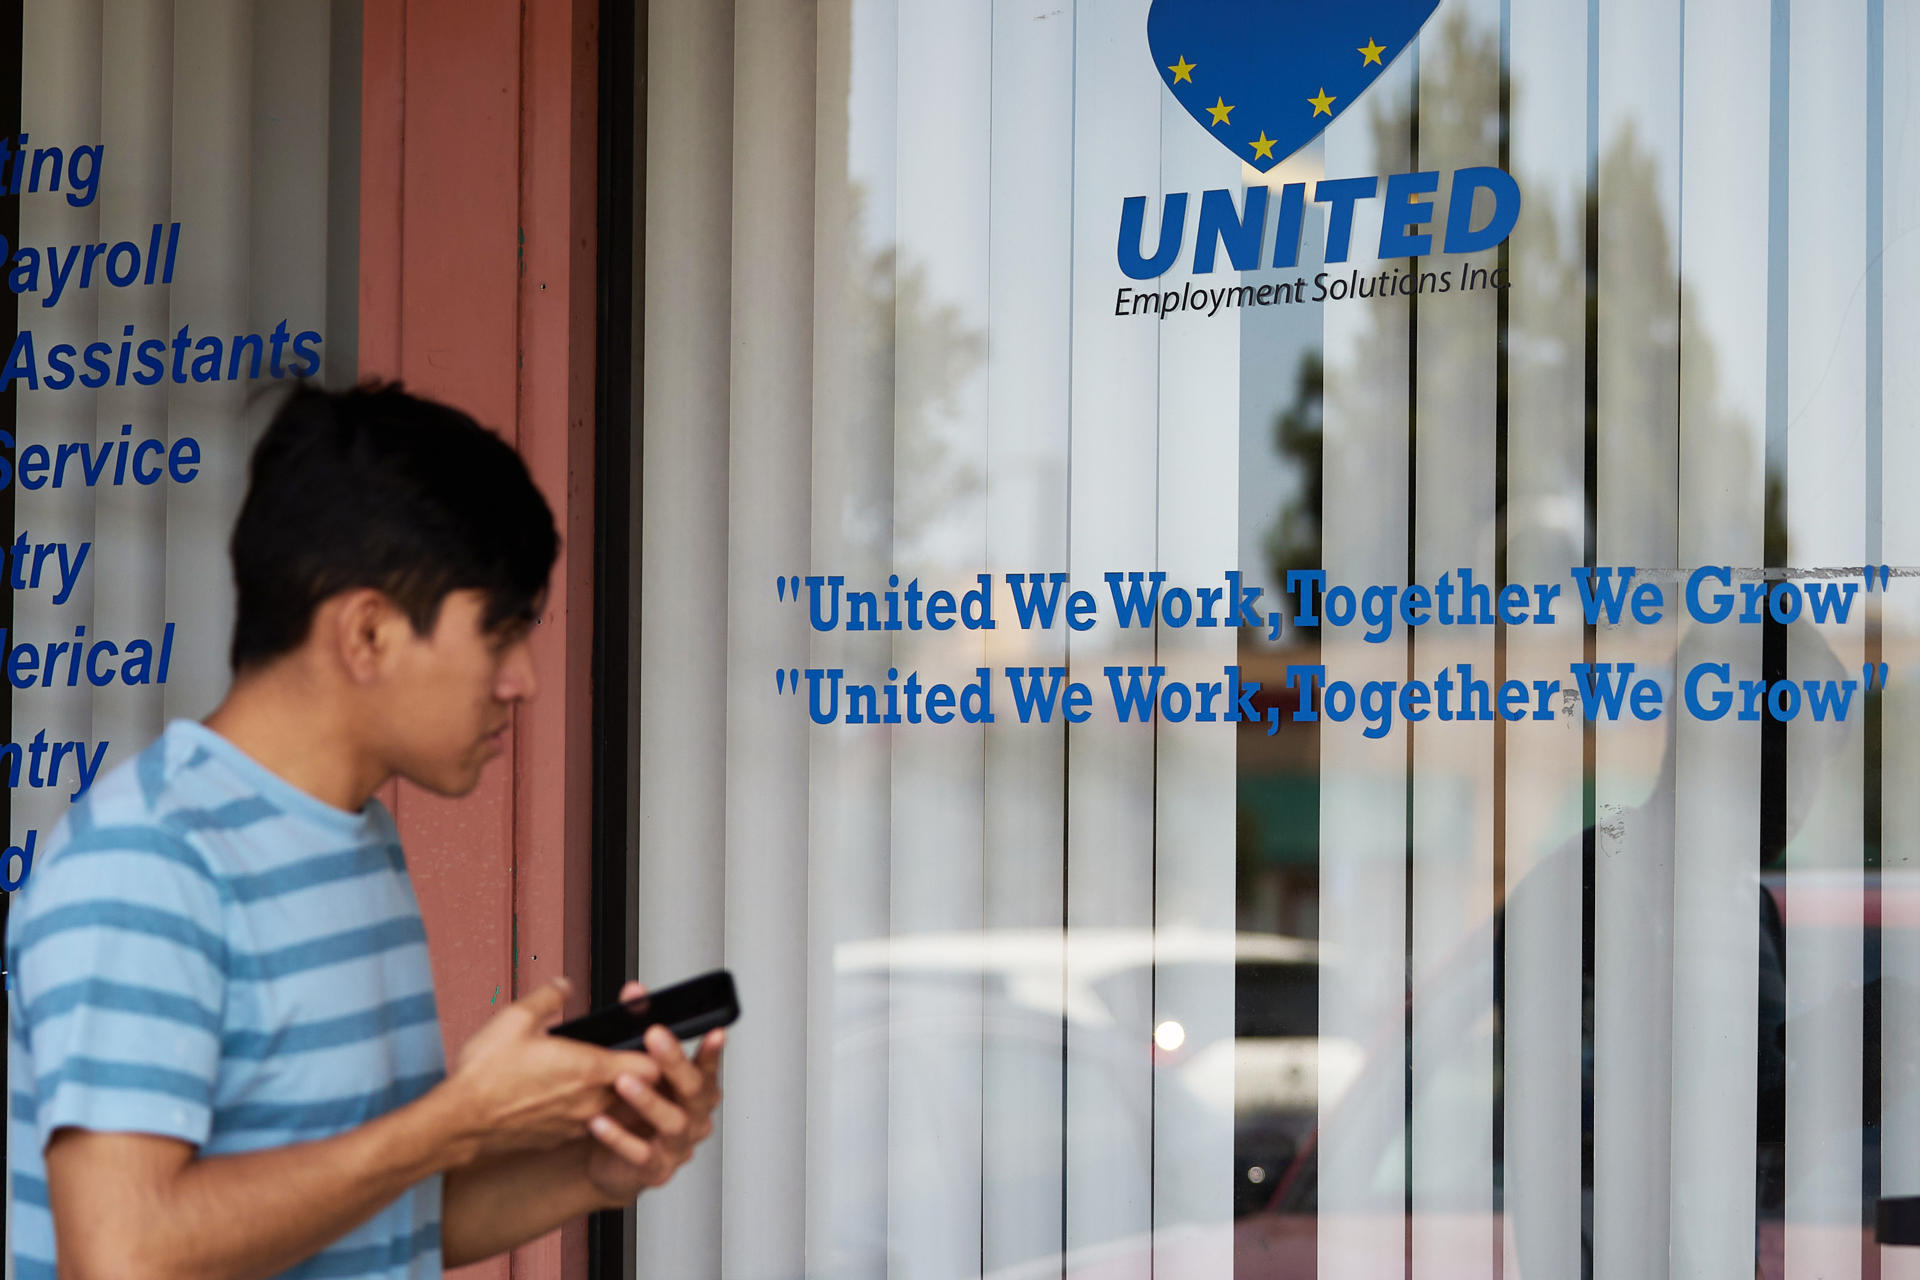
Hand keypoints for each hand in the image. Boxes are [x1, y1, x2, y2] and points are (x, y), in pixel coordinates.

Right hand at [443, 977, 663, 1161]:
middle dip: (636, 1071)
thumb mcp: (516, 1018)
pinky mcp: (559, 1138)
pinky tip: (567, 1095)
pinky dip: (588, 1109)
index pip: (651, 1067)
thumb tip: (563, 985)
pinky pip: (588, 1123)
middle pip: (637, 1089)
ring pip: (613, 1108)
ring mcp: (576, 1124)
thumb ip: (548, 997)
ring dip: (613, 1092)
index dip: (656, 1053)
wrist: (459, 1124)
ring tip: (595, 1074)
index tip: (650, 1040)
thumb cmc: (485, 1077)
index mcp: (588, 1069)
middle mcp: (590, 1101)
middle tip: (627, 1053)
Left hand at [581, 981, 724, 1203]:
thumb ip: (640, 1027)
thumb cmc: (631, 1111)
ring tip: (624, 1081)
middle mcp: (693, 1117)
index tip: (714, 1032)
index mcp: (694, 1090)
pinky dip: (619, 1137)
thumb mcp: (638, 1068)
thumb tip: (634, 993)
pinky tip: (600, 1122)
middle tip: (655, 1036)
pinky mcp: (655, 1169)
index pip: (708, 1066)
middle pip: (694, 1090)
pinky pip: (641, 1153)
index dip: (713, 1051)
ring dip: (648, 1099)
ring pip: (672, 1122)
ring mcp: (677, 1145)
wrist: (611, 1163)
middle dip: (675, 1062)